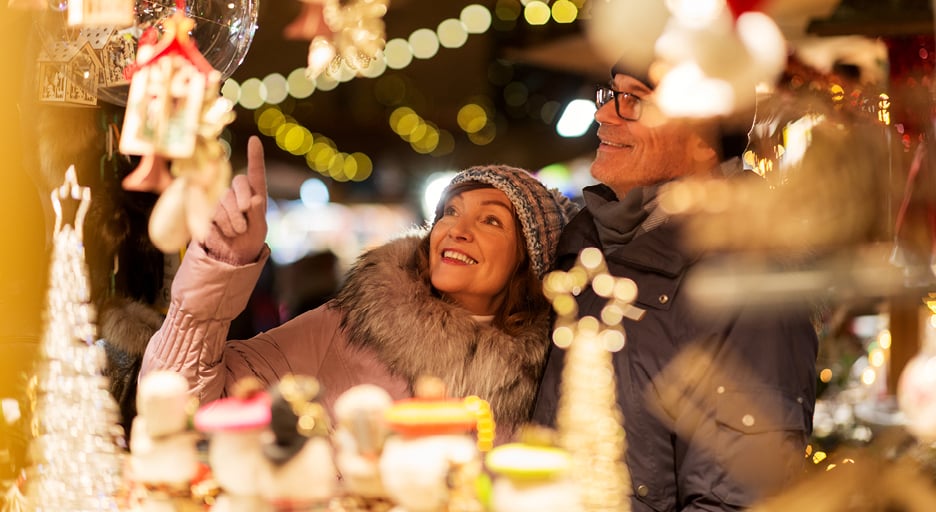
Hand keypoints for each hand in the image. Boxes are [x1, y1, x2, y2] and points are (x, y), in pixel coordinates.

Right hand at [202, 136, 267, 264]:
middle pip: (239, 182)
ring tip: (237, 232)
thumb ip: (258, 214)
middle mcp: (237, 193)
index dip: (255, 156)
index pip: (256, 173)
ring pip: (225, 199)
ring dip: (233, 220)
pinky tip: (225, 233)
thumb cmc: (250, 240)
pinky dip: (222, 225)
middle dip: (243, 201)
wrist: (231, 256)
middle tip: (245, 223)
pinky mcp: (207, 210)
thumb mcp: (260, 230)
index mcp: (255, 194)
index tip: (254, 140)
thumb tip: (255, 199)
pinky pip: (213, 211)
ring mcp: (221, 200)